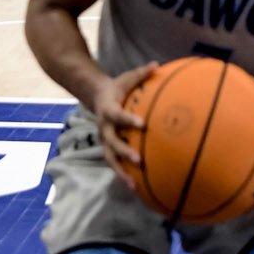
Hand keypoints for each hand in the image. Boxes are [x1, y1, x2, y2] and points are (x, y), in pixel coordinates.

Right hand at [91, 61, 157, 187]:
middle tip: (139, 160)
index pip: (118, 115)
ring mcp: (105, 140)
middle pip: (112, 142)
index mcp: (109, 110)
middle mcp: (104, 128)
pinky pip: (114, 164)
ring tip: (133, 185)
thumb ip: (141, 74)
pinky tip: (136, 188)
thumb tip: (156, 64)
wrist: (96, 97)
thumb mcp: (126, 79)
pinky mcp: (108, 149)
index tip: (142, 125)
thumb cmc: (117, 88)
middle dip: (124, 152)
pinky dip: (123, 176)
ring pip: (110, 159)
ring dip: (121, 172)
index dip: (128, 120)